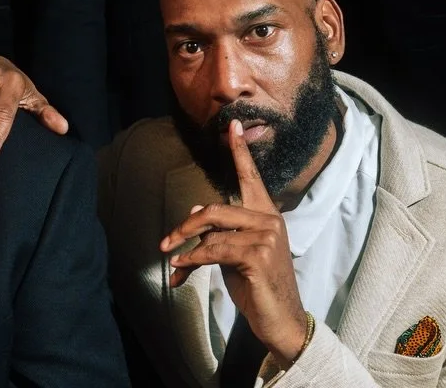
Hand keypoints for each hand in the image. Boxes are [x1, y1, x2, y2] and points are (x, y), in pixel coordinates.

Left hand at [160, 120, 308, 365]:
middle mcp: (269, 220)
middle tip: (165, 244)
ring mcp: (266, 236)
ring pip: (211, 232)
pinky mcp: (257, 255)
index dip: (239, 151)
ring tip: (172, 263)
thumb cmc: (258, 287)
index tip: (231, 125)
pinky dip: (193, 261)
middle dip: (184, 228)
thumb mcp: (236, 254)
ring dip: (185, 249)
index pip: (251, 178)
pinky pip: (214, 251)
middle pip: (214, 211)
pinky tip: (182, 271)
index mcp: (267, 215)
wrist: (281, 320)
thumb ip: (219, 232)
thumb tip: (192, 215)